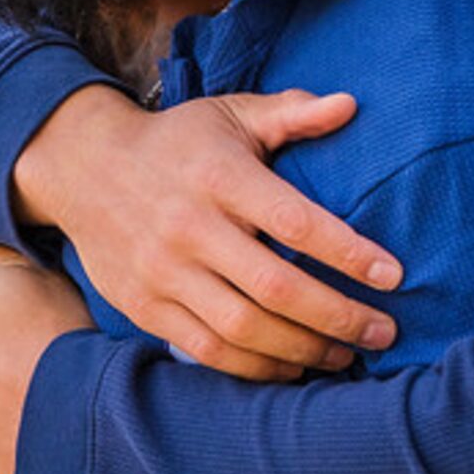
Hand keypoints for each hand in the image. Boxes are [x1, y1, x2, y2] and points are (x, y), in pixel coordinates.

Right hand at [11, 85, 397, 379]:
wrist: (81, 168)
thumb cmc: (175, 142)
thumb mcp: (229, 115)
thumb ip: (291, 113)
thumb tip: (350, 105)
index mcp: (218, 175)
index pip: (293, 220)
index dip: (347, 252)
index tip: (392, 274)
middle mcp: (189, 226)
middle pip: (275, 286)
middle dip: (338, 316)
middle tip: (384, 331)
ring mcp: (162, 271)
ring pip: (244, 328)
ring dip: (304, 350)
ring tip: (346, 355)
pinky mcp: (144, 306)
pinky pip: (208, 350)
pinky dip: (256, 368)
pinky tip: (293, 368)